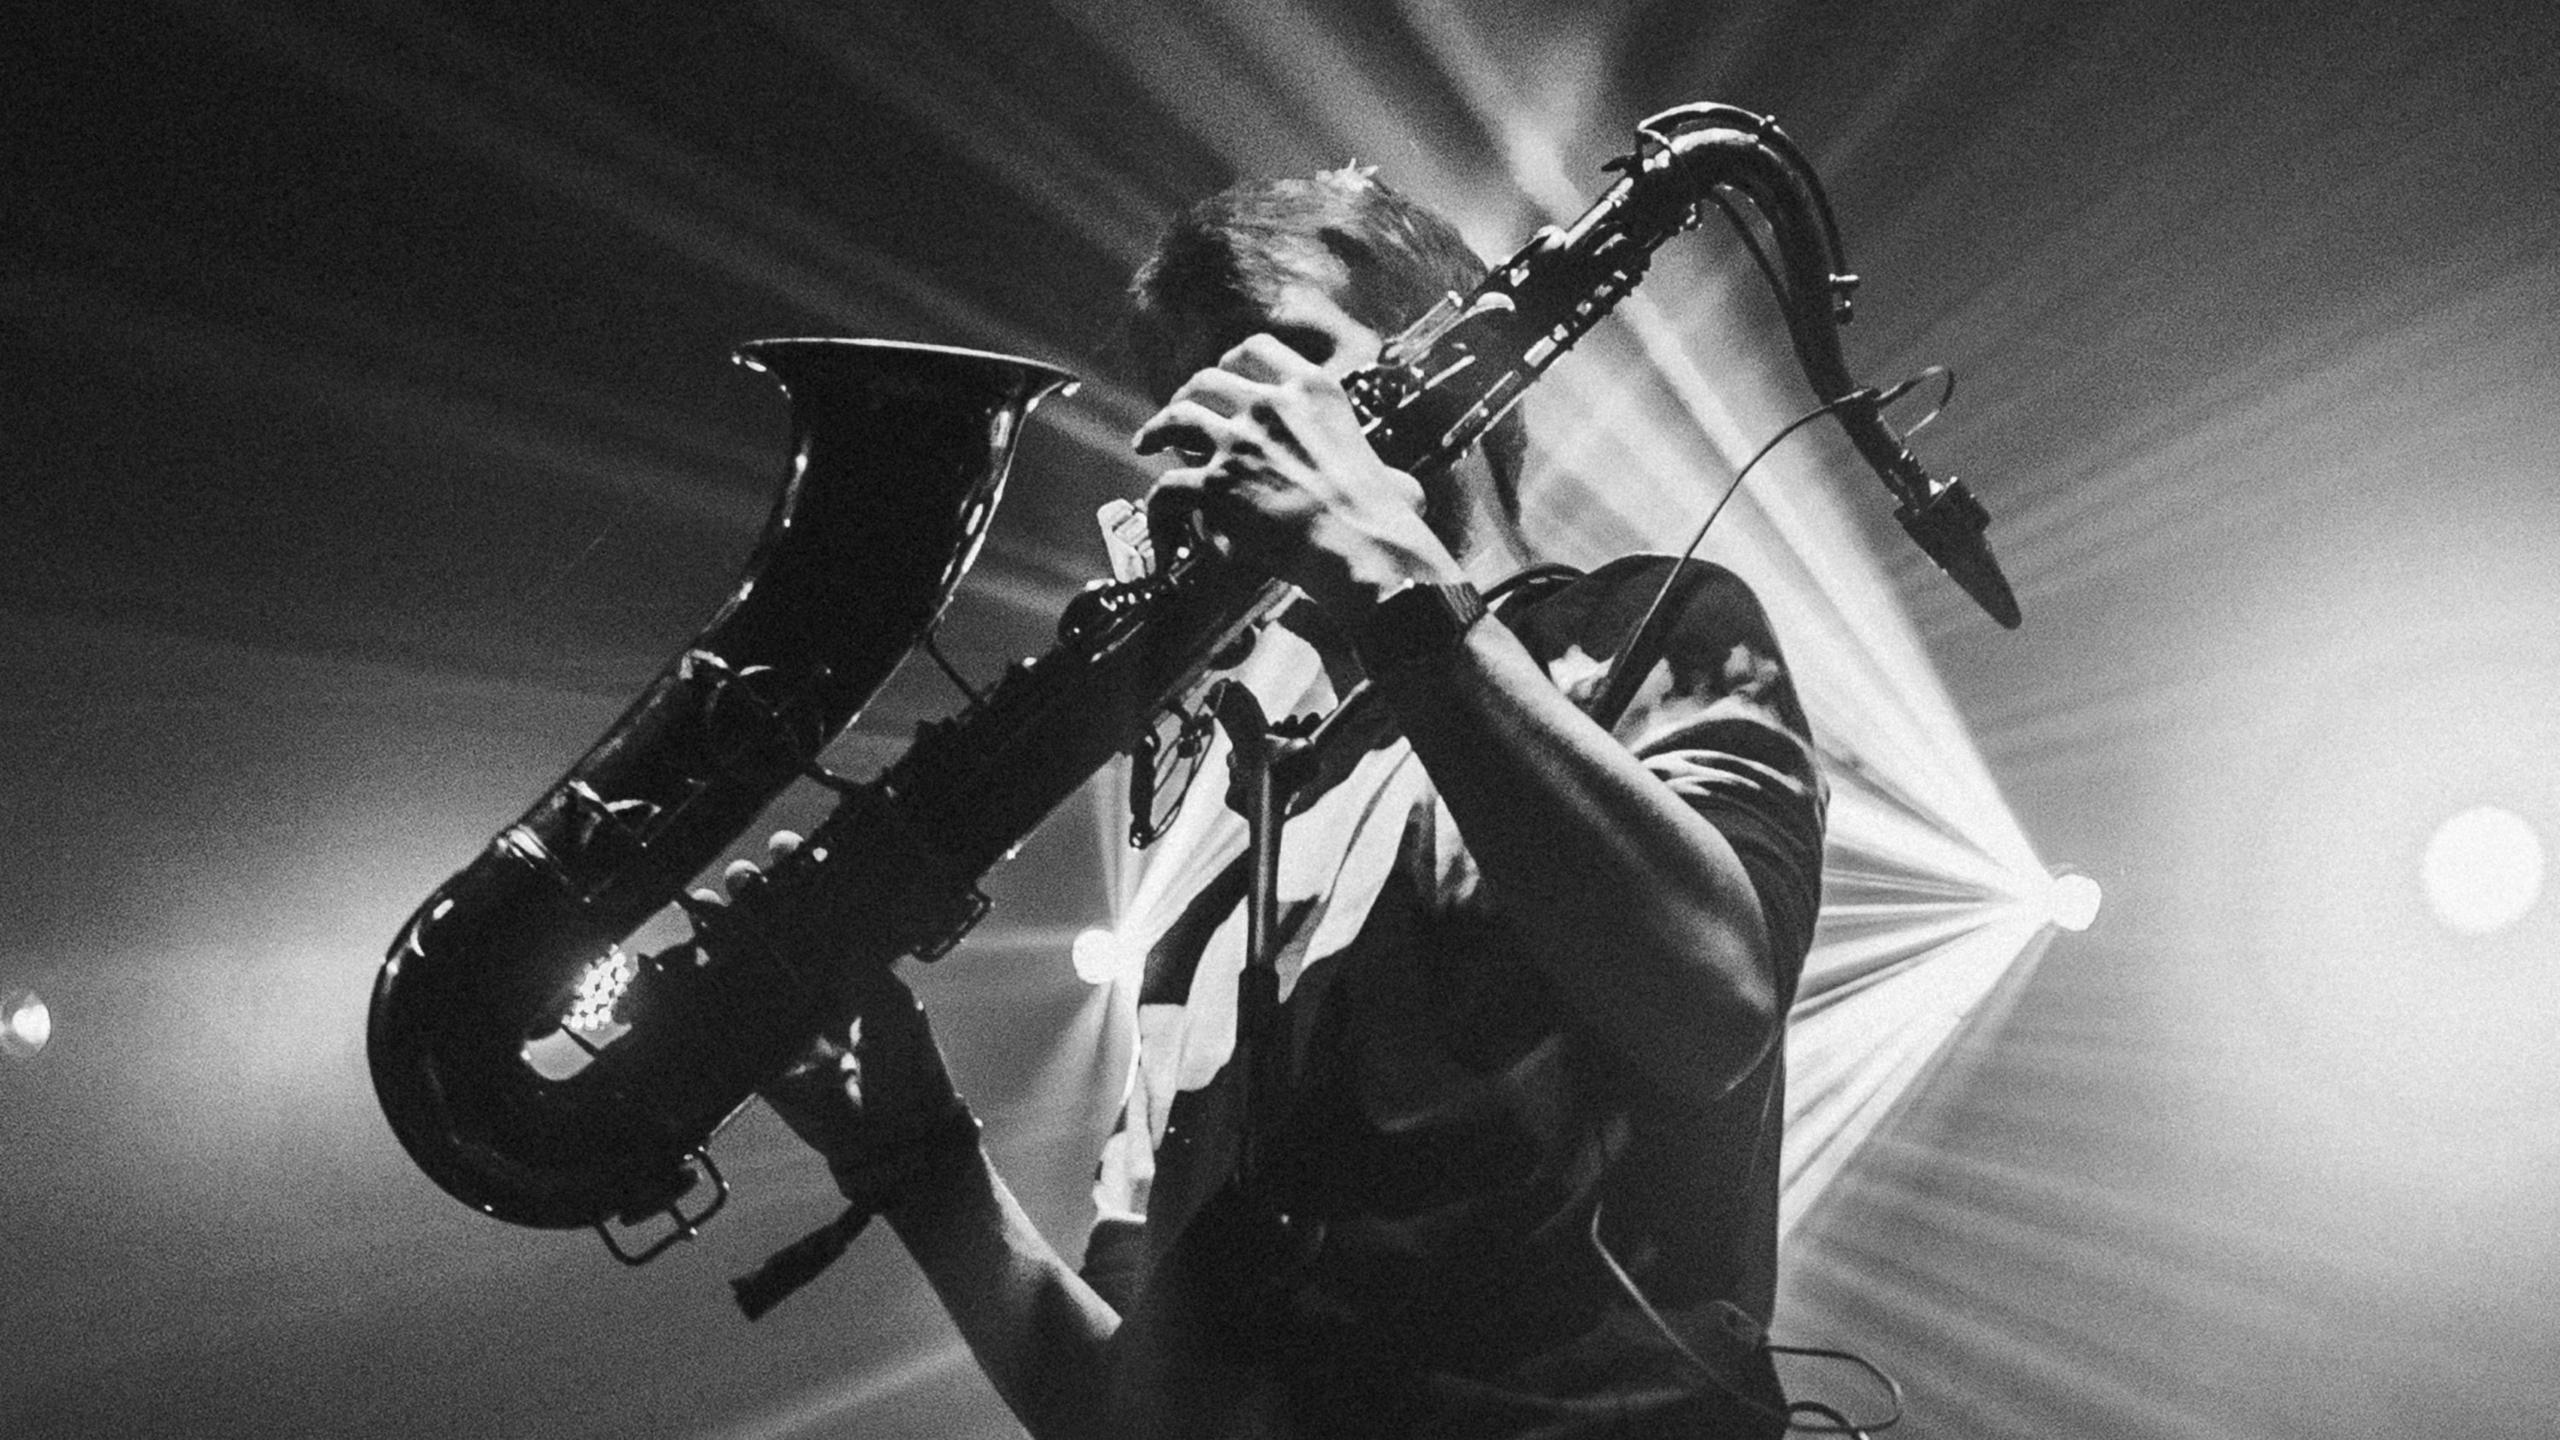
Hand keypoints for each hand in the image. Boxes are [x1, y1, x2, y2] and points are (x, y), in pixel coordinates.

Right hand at [703, 833, 976, 1205]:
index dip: (803, 879)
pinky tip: (689, 969)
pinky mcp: (763, 1060)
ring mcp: (787, 1023)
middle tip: (744, 877)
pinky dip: (708, 1002)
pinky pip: (730, 1029)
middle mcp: (817, 990)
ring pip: (748, 972)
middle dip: (758, 900)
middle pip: (778, 934)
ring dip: (726, 940)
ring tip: (710, 908)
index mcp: (854, 971)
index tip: (788, 848)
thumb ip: (866, 971)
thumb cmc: (911, 1070)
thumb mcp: (894, 1010)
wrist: (896, 1141)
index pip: (821, 914)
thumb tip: (840, 931)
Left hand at [1135, 333, 1458, 614]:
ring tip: (1148, 444)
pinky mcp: (1215, 486)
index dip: (1230, 363)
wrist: (1361, 547)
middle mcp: (1269, 405)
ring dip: (1158, 429)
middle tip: (1181, 410)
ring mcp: (1237, 442)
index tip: (1222, 374)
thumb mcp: (1390, 472)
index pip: (1256, 350)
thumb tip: (1406, 495)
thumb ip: (1384, 473)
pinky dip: (1157, 509)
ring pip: (1177, 418)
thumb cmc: (1383, 519)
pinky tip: (1160, 527)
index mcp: (1312, 390)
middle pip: (1208, 380)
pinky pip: (1167, 489)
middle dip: (1189, 393)